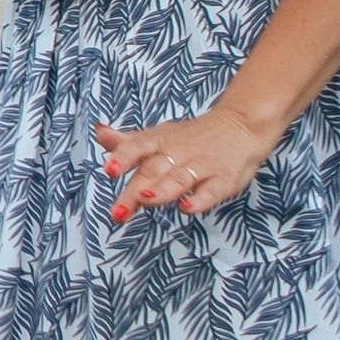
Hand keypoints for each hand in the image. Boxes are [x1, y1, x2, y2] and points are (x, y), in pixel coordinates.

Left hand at [96, 103, 271, 220]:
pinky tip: (187, 208)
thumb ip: (128, 142)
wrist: (240, 126)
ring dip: (162, 191)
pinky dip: (200, 200)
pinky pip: (211, 191)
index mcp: (159, 141)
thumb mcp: (158, 135)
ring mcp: (201, 166)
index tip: (109, 170)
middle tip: (117, 212)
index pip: (137, 147)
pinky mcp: (223, 180)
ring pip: (179, 179)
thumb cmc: (191, 137)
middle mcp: (178, 152)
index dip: (123, 157)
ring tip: (146, 200)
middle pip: (154, 171)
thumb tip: (100, 134)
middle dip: (135, 191)